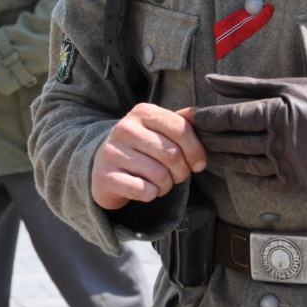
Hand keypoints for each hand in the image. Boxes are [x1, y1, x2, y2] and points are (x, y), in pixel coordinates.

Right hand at [91, 102, 206, 209]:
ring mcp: (113, 152)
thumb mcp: (159, 128)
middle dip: (182, 171)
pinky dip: (152, 194)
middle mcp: (126, 128)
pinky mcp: (105, 176)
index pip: (180, 129)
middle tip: (178, 176)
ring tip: (161, 182)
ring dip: (167, 185)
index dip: (196, 150)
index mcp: (143, 112)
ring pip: (159, 174)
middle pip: (172, 154)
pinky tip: (147, 190)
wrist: (103, 165)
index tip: (199, 164)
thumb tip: (203, 117)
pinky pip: (143, 190)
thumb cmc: (141, 147)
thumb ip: (182, 122)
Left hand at [190, 74, 306, 192]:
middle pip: (233, 141)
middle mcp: (280, 140)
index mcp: (278, 112)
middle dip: (207, 137)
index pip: (232, 117)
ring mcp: (287, 164)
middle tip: (188, 134)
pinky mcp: (295, 183)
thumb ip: (249, 85)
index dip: (207, 118)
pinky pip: (260, 181)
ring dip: (220, 157)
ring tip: (204, 151)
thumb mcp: (292, 85)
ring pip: (243, 163)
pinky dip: (243, 175)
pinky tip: (232, 168)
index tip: (190, 116)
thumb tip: (213, 80)